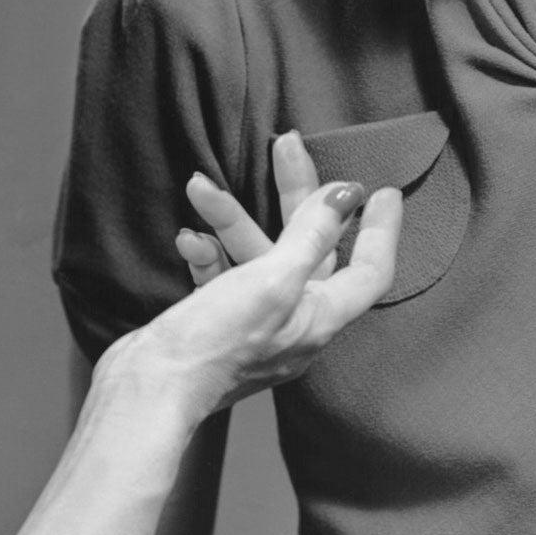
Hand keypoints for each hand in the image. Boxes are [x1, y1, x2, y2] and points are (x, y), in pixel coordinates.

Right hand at [118, 153, 399, 424]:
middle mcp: (294, 323)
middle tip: (286, 146)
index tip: (385, 192)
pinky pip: (223, 277)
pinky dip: (208, 253)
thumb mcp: (273, 278)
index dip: (382, 231)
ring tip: (200, 187)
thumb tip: (347, 196)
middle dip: (294, 196)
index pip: (370, 271)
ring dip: (229, 220)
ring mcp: (254, 324)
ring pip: (256, 257)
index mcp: (320, 318)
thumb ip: (311, 234)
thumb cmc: (216, 342)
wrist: (150, 387)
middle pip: (308, 249)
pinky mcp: (218, 324)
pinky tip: (188, 239)